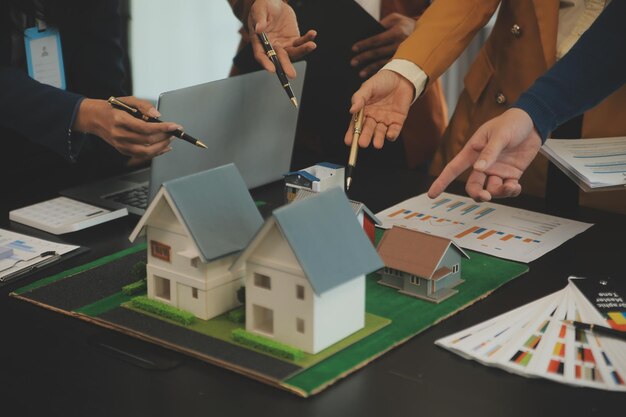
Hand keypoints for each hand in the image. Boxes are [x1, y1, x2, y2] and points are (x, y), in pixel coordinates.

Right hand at [73, 96, 179, 159]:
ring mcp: (120, 145)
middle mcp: (119, 134)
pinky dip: (156, 153)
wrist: (94, 118)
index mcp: (120, 120)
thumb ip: (143, 105)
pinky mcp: (123, 150)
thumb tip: (157, 115)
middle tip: (174, 132)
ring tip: (170, 139)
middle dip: (164, 136)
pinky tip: (164, 147)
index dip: (162, 128)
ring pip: (146, 151)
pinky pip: (142, 155)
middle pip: (147, 140)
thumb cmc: (112, 108)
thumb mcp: (127, 100)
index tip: (174, 126)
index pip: (145, 127)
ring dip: (162, 146)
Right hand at [247, 0, 316, 77]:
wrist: (274, 3)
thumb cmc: (263, 6)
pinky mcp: (293, 40)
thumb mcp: (259, 9)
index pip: (261, 55)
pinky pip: (301, 42)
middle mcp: (272, 47)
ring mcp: (284, 45)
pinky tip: (312, 34)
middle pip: (279, 58)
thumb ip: (259, 19)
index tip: (272, 69)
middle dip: (286, 66)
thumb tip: (259, 29)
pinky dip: (307, 39)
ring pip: (293, 53)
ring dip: (302, 51)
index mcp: (259, 42)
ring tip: (311, 46)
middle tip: (292, 74)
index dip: (265, 63)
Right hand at [344, 70, 413, 148]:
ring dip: (378, 139)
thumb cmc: (382, 80)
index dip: (352, 133)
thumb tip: (351, 110)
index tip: (349, 142)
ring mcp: (385, 120)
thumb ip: (359, 98)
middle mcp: (373, 118)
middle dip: (365, 137)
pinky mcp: (398, 121)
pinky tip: (389, 136)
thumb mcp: (368, 86)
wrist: (401, 77)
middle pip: (368, 130)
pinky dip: (392, 134)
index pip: (356, 125)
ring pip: (380, 132)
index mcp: (364, 111)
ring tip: (377, 144)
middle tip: (362, 143)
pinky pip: (394, 130)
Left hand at [351, 13, 415, 77]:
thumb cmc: (406, 25)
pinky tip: (372, 77)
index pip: (377, 39)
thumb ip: (383, 23)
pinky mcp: (403, 63)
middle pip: (378, 53)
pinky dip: (379, 73)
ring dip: (371, 69)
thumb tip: (369, 32)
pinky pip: (389, 69)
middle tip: (352, 63)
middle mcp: (399, 45)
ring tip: (360, 74)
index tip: (353, 48)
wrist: (426, 35)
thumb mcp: (396, 19)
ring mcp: (402, 55)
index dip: (364, 44)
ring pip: (383, 63)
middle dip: (364, 58)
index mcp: (397, 32)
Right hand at [428, 108, 542, 201]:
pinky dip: (511, 191)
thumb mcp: (500, 135)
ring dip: (499, 192)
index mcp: (474, 151)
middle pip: (474, 185)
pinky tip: (515, 187)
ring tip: (510, 186)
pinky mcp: (511, 174)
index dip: (442, 181)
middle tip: (485, 196)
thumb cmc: (511, 122)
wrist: (533, 121)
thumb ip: (490, 152)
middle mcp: (483, 164)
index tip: (432, 195)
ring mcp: (497, 170)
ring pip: (491, 189)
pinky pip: (507, 189)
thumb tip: (478, 169)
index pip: (454, 168)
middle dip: (478, 194)